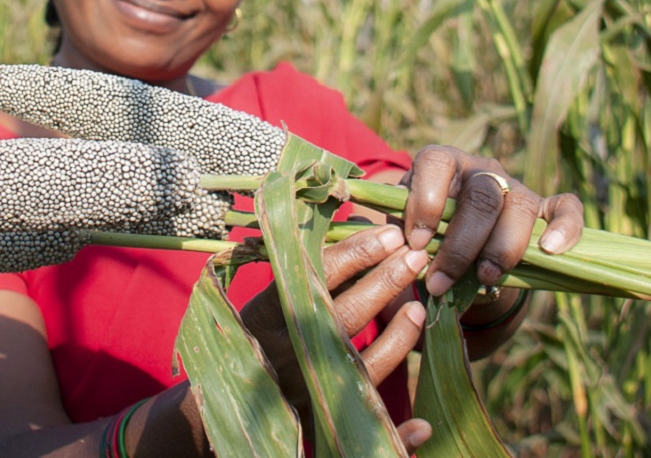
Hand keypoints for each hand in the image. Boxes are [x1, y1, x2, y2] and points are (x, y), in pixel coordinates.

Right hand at [239, 225, 433, 450]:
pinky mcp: (322, 420)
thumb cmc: (258, 333)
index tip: (389, 234)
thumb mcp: (269, 297)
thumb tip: (360, 220)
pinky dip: (396, 431)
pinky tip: (424, 421)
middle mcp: (287, 351)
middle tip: (415, 255)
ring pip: (361, 363)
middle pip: (345, 314)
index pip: (315, 276)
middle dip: (385, 281)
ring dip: (397, 334)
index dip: (357, 253)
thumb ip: (308, 266)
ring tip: (418, 303)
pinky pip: (363, 426)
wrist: (227, 398)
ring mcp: (306, 386)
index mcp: (266, 315)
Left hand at [400, 146, 583, 297]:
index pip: (436, 163)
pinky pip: (566, 208)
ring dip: (502, 247)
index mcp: (442, 164)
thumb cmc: (425, 237)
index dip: (426, 203)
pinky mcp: (545, 208)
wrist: (458, 252)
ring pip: (519, 205)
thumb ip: (399, 237)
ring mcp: (516, 186)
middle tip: (442, 282)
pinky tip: (551, 250)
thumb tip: (397, 252)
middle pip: (481, 195)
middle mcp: (481, 169)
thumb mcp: (404, 232)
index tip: (418, 245)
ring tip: (486, 277)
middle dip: (461, 245)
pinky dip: (564, 227)